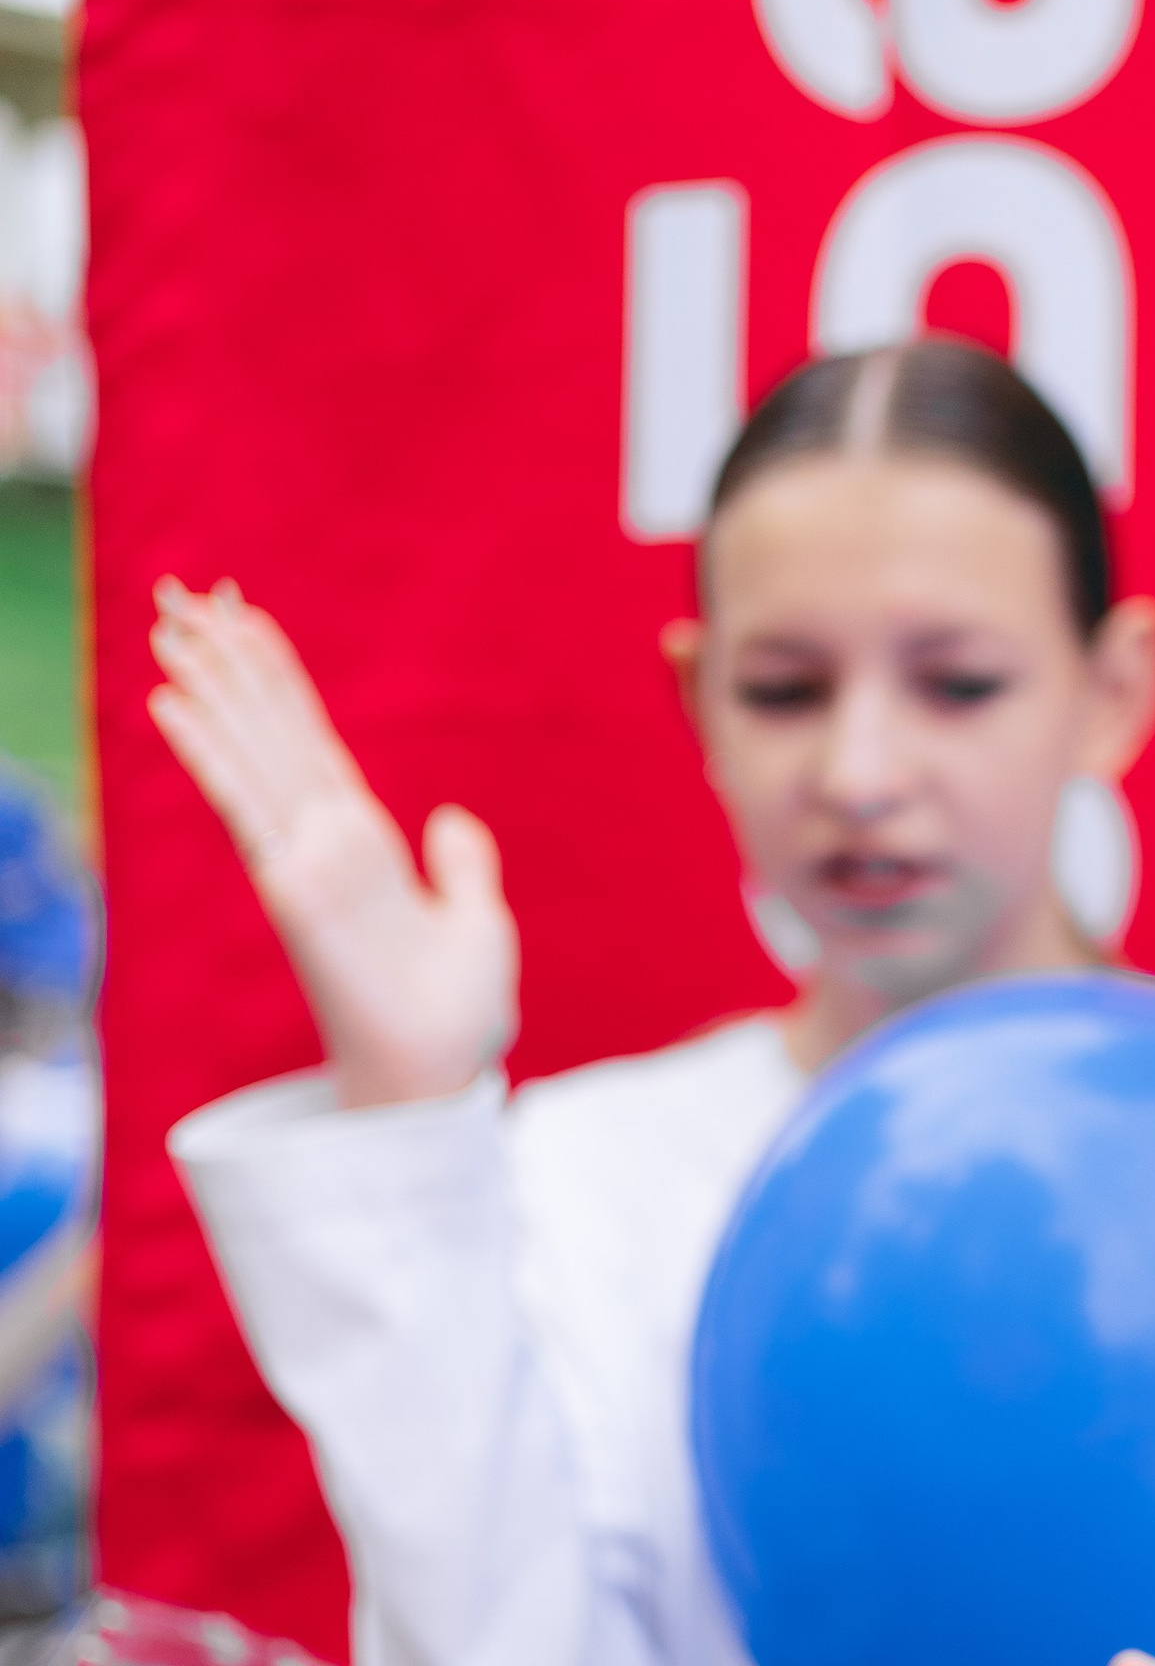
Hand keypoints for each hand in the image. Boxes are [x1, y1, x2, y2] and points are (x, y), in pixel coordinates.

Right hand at [149, 578, 518, 1106]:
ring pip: (249, 750)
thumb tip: (451, 817)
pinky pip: (245, 803)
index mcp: (367, 842)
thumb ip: (463, 869)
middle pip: (268, 729)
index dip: (275, 678)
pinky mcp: (290, 886)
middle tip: (176, 593)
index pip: (311, 740)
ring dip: (207, 686)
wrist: (444, 1072)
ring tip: (165, 621)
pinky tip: (172, 704)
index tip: (239, 616)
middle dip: (225, 661)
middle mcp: (324, 840)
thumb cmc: (461, 1015)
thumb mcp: (478, 923)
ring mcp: (302, 859)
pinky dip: (210, 752)